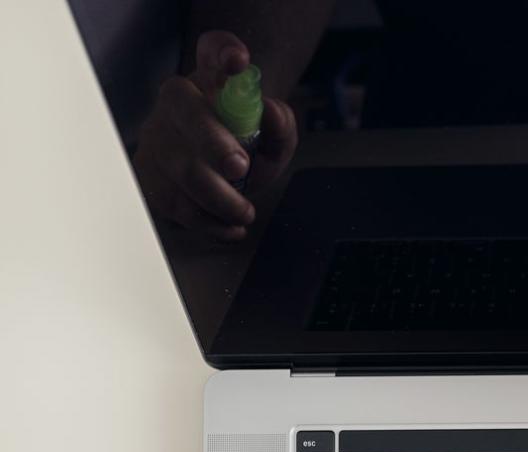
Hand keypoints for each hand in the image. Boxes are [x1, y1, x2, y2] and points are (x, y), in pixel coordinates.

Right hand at [133, 31, 297, 240]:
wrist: (216, 166)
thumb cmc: (242, 141)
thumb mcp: (270, 132)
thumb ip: (280, 121)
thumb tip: (272, 113)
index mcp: (208, 81)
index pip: (213, 50)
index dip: (224, 52)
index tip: (239, 62)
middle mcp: (174, 105)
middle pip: (186, 115)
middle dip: (214, 144)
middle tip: (241, 167)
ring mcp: (156, 142)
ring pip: (182, 171)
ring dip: (220, 199)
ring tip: (246, 212)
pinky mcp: (150, 180)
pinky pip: (176, 205)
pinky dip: (209, 224)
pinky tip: (231, 228)